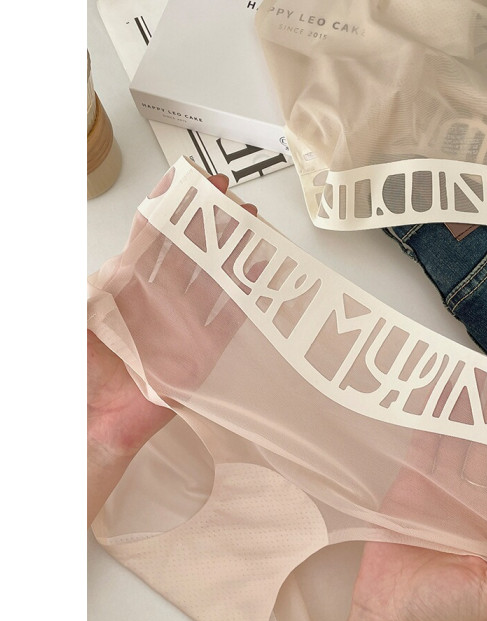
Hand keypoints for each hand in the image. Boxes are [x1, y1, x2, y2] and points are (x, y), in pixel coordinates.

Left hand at [87, 173, 256, 525]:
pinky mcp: (203, 352)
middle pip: (191, 252)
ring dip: (235, 255)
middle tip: (232, 202)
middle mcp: (159, 300)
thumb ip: (104, 279)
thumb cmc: (81, 371)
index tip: (190, 182)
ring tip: (254, 231)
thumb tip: (127, 243)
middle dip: (213, 224)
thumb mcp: (84, 312)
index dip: (172, 206)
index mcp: (128, 285)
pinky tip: (257, 276)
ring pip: (215, 280)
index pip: (153, 235)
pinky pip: (228, 321)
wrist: (95, 423)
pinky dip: (245, 298)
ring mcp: (184, 324)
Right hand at [314, 365, 486, 620]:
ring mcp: (441, 490)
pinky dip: (430, 421)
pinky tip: (438, 397)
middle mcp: (475, 501)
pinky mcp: (410, 485)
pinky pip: (423, 446)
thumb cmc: (446, 614)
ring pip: (460, 440)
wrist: (391, 620)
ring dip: (467, 409)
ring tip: (474, 375)